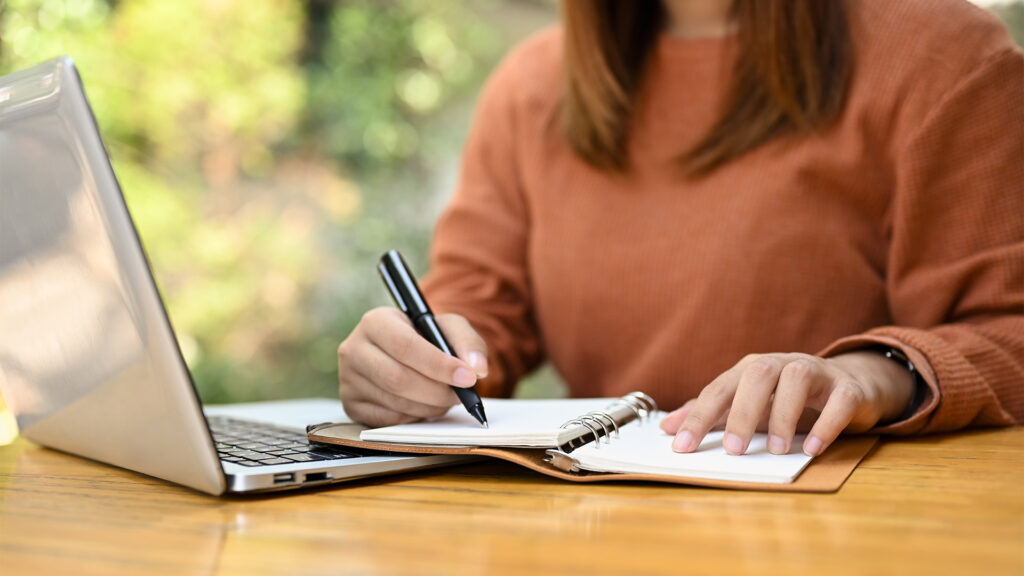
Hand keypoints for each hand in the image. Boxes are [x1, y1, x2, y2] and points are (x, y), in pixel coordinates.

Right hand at [337, 307, 487, 426]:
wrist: (403, 352)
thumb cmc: (426, 338)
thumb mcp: (449, 328)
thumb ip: (468, 343)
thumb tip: (477, 368)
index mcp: (376, 321)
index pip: (405, 346)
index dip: (438, 365)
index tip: (467, 378)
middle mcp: (354, 348)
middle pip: (397, 378)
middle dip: (436, 392)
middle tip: (460, 396)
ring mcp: (348, 379)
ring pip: (394, 402)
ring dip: (428, 407)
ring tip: (445, 400)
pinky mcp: (350, 404)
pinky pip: (387, 420)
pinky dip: (413, 418)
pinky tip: (425, 407)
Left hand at [659, 351, 914, 456]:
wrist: (850, 384)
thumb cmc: (787, 397)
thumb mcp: (746, 404)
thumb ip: (710, 414)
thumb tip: (666, 428)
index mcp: (751, 369)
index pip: (720, 389)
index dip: (699, 417)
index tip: (682, 447)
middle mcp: (782, 364)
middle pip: (757, 376)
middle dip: (742, 412)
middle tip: (733, 449)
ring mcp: (817, 372)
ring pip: (798, 380)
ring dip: (784, 414)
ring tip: (776, 450)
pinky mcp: (848, 388)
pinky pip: (839, 399)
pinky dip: (827, 423)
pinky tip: (812, 448)